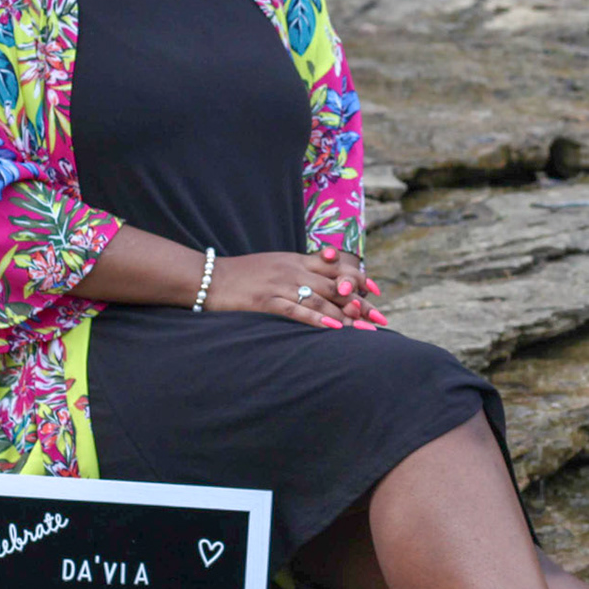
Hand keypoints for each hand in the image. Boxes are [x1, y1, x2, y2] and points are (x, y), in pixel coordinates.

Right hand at [205, 249, 385, 329]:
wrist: (209, 277)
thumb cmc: (243, 274)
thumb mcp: (276, 263)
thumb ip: (301, 267)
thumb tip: (326, 276)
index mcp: (296, 259)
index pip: (335, 266)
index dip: (358, 278)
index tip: (376, 291)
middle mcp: (293, 270)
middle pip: (334, 285)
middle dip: (360, 302)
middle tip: (380, 317)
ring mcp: (280, 285)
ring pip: (321, 299)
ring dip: (346, 314)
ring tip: (366, 328)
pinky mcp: (267, 302)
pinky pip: (297, 311)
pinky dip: (318, 320)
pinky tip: (335, 328)